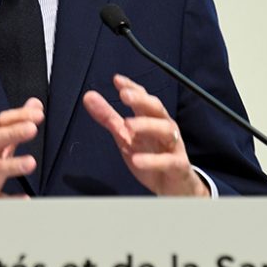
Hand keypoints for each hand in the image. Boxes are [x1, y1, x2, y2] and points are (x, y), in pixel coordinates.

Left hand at [83, 74, 208, 196]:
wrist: (173, 186)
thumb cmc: (149, 154)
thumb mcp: (124, 136)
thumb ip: (107, 117)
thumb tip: (88, 96)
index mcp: (150, 118)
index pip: (144, 98)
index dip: (132, 88)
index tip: (117, 80)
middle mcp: (164, 128)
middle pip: (156, 108)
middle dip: (141, 100)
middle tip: (124, 96)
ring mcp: (173, 146)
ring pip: (166, 130)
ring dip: (147, 125)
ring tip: (128, 125)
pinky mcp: (177, 166)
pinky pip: (168, 161)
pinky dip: (153, 160)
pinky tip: (137, 160)